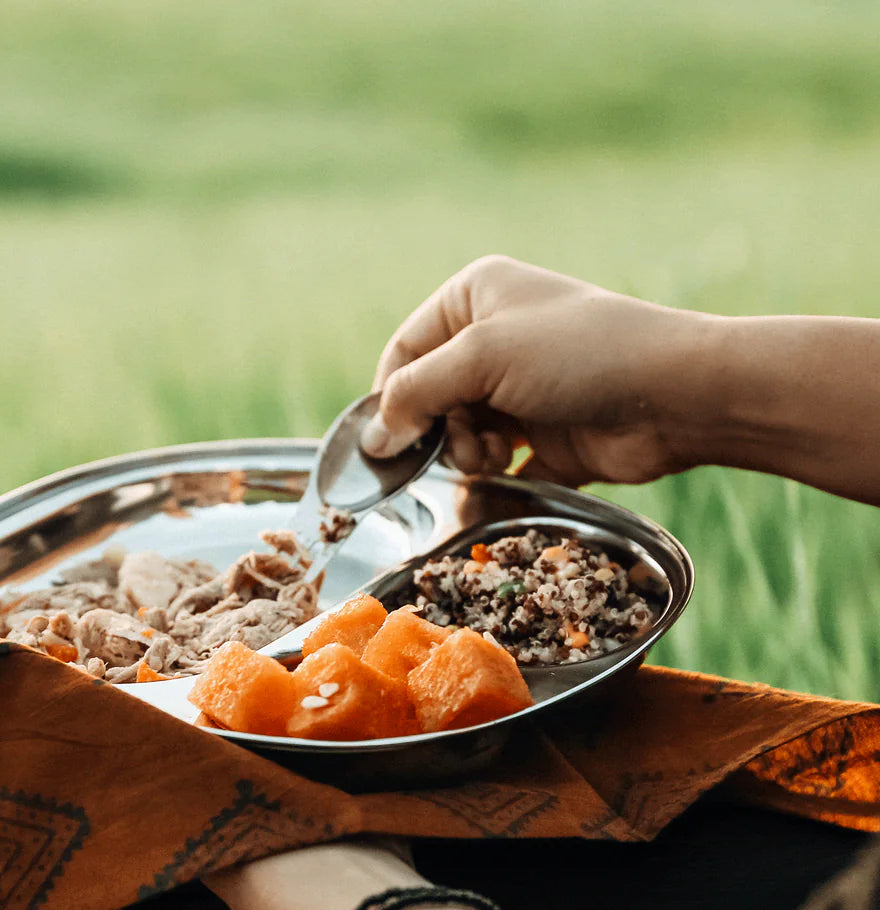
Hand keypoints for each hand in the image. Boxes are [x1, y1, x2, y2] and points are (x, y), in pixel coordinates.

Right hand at [362, 255, 710, 486]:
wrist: (674, 396)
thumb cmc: (578, 354)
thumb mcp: (482, 357)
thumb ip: (415, 394)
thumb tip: (373, 439)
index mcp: (474, 297)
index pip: (404, 351)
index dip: (391, 397)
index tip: (388, 440)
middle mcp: (492, 340)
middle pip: (428, 398)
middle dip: (437, 428)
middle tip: (461, 443)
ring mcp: (518, 391)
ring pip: (458, 435)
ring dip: (468, 452)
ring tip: (496, 453)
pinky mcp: (541, 438)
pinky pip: (493, 464)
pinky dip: (492, 476)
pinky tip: (507, 472)